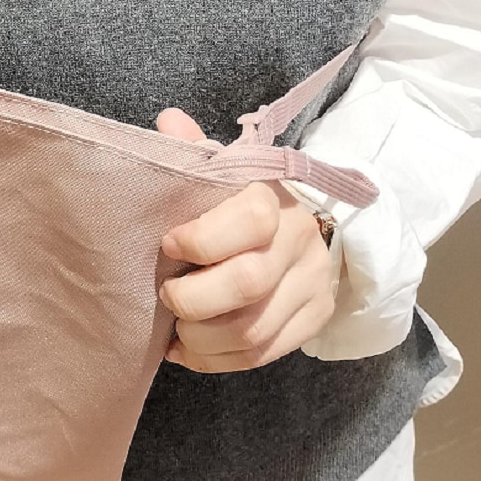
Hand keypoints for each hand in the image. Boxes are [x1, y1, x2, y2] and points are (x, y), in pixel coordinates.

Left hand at [154, 107, 335, 372]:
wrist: (296, 230)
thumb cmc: (238, 203)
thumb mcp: (220, 174)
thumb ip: (194, 153)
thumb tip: (168, 121)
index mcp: (274, 198)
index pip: (250, 220)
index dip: (202, 240)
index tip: (169, 245)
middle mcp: (300, 241)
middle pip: (248, 284)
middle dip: (193, 299)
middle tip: (167, 296)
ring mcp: (313, 284)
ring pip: (253, 330)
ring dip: (201, 337)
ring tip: (176, 329)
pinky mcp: (314, 319)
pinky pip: (262, 355)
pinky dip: (215, 359)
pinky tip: (188, 349)